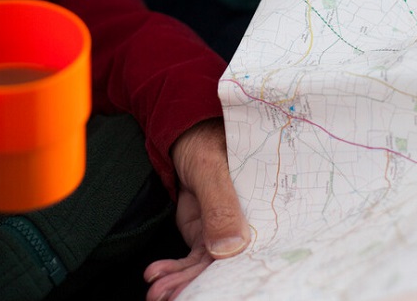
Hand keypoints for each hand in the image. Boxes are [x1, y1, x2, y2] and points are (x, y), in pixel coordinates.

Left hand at [144, 118, 249, 300]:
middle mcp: (247, 223)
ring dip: (181, 282)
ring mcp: (225, 229)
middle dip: (197, 283)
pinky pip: (193, 259)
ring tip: (157, 293)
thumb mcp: (210, 167)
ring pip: (207, 266)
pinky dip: (174, 271)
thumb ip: (220, 205)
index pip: (255, 248)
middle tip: (169, 296)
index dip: (236, 272)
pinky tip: (155, 276)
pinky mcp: (205, 232)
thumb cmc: (203, 139)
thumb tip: (229, 250)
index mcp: (262, 208)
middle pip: (229, 263)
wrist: (183, 131)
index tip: (211, 290)